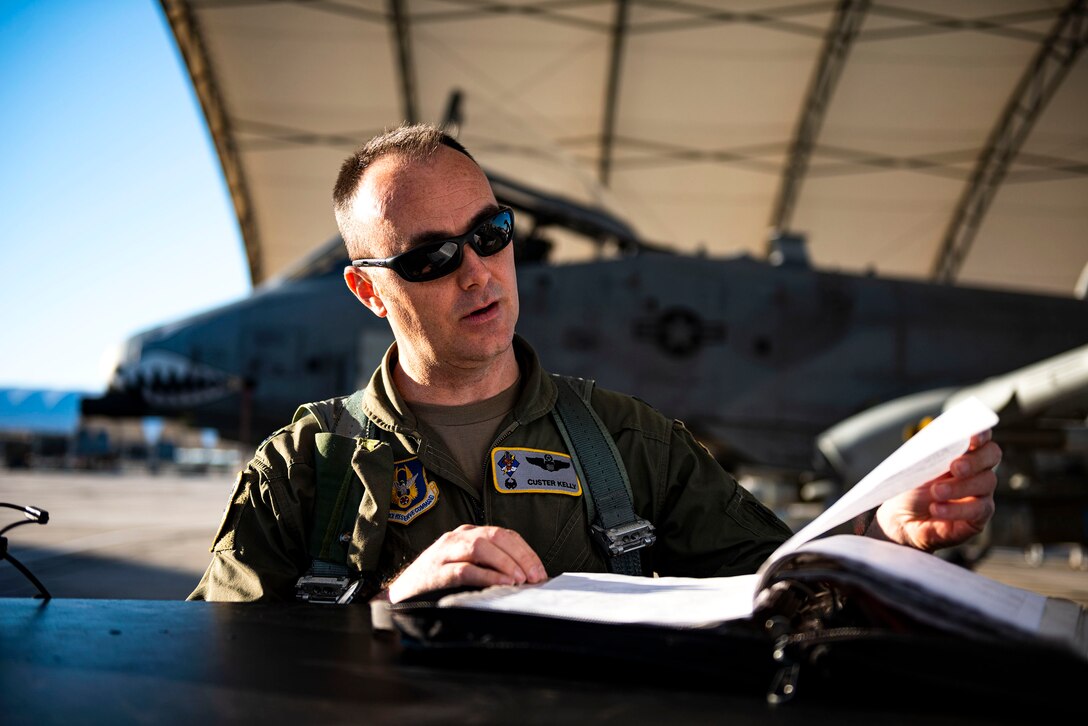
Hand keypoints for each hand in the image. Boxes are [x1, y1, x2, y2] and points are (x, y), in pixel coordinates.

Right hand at [387, 524, 547, 602]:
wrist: (401, 595)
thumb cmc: (438, 583)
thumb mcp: (467, 566)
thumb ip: (491, 566)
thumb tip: (527, 578)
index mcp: (468, 534)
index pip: (504, 534)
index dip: (526, 552)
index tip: (540, 572)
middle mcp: (457, 538)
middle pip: (495, 537)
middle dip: (520, 556)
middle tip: (534, 578)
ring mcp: (445, 553)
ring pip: (480, 547)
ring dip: (504, 563)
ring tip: (519, 581)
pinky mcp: (436, 572)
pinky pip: (464, 569)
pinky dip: (486, 576)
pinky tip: (501, 585)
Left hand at [870, 431, 1000, 551]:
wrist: (902, 518)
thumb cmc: (912, 487)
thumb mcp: (916, 466)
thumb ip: (930, 452)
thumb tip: (939, 441)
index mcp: (963, 450)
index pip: (981, 435)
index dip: (980, 433)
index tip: (972, 437)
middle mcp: (977, 469)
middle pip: (992, 455)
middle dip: (974, 460)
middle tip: (955, 467)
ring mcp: (982, 492)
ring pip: (986, 482)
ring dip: (959, 487)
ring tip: (936, 492)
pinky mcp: (979, 516)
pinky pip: (978, 509)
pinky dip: (956, 509)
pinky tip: (937, 509)